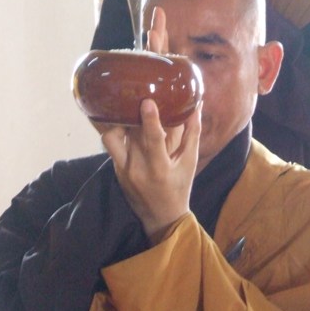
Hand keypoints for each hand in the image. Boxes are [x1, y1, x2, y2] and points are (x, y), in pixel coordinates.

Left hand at [101, 99, 200, 239]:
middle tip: (134, 92)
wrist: (161, 218)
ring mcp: (123, 170)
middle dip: (132, 112)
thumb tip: (198, 105)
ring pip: (111, 138)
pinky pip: (111, 145)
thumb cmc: (179, 187)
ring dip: (116, 121)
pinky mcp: (115, 170)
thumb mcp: (190, 162)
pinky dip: (115, 131)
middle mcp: (138, 169)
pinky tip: (120, 120)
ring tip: (123, 107)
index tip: (147, 102)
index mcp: (160, 168)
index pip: (153, 141)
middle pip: (130, 134)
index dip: (150, 120)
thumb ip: (193, 133)